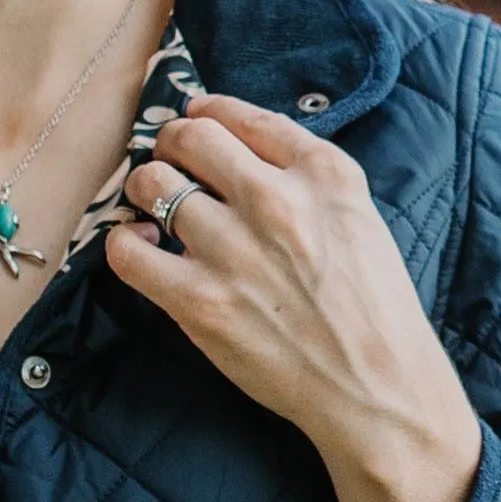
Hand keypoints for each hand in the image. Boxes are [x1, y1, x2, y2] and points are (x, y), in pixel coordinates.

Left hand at [105, 93, 480, 501]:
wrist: (376, 389)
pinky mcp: (199, 300)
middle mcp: (275, 200)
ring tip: (151, 207)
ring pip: (153, 184)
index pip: (244, 116)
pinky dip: (124, 241)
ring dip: (145, 190)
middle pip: (190, 137)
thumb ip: (308, 178)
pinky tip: (142, 248)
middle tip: (167, 162)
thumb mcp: (360, 218)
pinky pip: (127, 249)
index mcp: (323, 174)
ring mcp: (233, 249)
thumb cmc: (374, 310)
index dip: (208, 113)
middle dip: (170, 144)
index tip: (195, 118)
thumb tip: (241, 144)